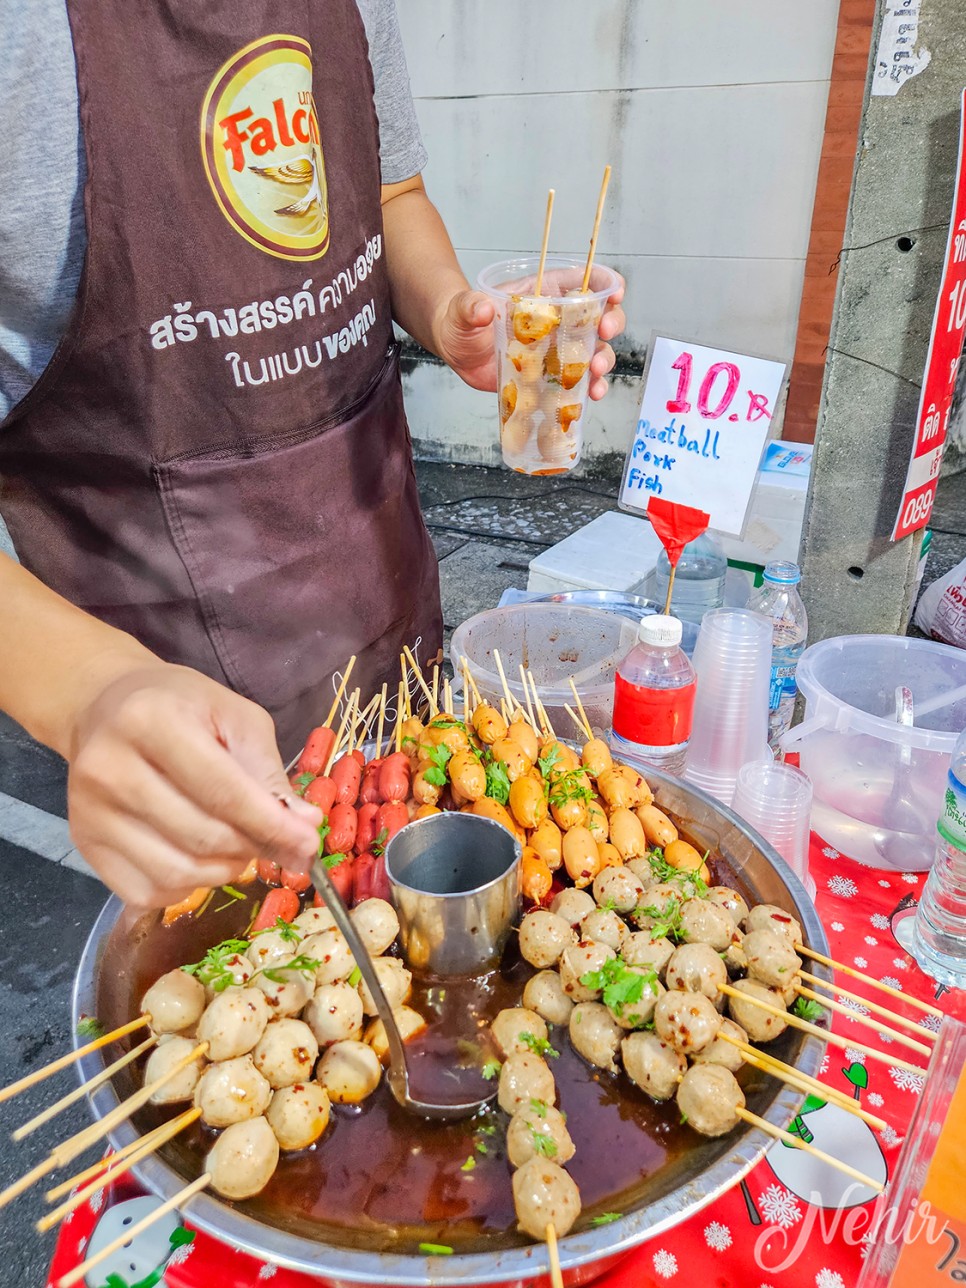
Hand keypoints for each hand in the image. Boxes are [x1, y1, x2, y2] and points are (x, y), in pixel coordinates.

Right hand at [67, 664, 321, 907]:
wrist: (106, 708)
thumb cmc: (181, 707)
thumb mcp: (235, 717)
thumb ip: (268, 773)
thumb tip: (303, 827)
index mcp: (151, 721)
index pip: (223, 792)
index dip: (272, 826)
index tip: (309, 845)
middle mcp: (109, 768)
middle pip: (202, 838)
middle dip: (254, 848)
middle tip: (278, 841)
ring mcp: (89, 812)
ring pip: (178, 872)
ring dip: (225, 869)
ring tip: (239, 844)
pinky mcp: (84, 844)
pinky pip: (149, 891)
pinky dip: (189, 885)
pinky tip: (200, 856)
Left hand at [436, 275, 626, 399]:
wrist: (458, 349)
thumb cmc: (464, 320)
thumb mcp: (464, 310)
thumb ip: (471, 306)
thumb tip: (481, 308)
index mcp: (545, 291)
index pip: (584, 279)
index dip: (605, 283)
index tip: (615, 293)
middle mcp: (560, 317)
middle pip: (600, 314)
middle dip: (612, 322)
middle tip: (606, 333)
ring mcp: (559, 347)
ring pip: (596, 349)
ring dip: (605, 360)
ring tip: (597, 373)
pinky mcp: (554, 373)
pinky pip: (580, 379)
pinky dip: (590, 387)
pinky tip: (591, 394)